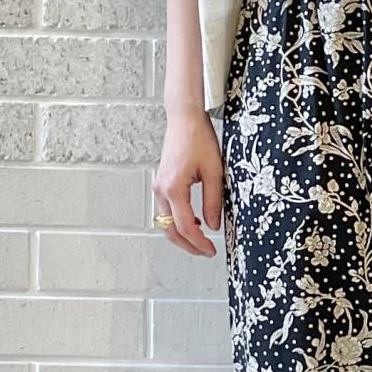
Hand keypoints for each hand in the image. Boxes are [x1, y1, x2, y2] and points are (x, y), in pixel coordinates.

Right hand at [153, 106, 223, 255]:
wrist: (184, 119)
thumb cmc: (199, 139)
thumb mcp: (214, 172)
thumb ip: (213, 201)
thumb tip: (213, 226)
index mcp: (174, 189)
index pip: (185, 227)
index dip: (199, 243)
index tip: (211, 250)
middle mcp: (161, 190)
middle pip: (170, 230)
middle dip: (188, 245)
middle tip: (206, 251)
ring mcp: (158, 187)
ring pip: (166, 223)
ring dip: (182, 234)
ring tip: (202, 239)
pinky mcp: (160, 184)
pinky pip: (166, 211)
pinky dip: (177, 221)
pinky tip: (194, 220)